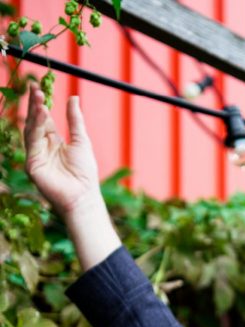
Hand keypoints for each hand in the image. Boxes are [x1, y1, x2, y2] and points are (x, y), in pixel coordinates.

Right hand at [23, 85, 121, 270]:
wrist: (84, 195)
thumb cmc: (85, 172)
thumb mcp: (81, 140)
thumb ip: (75, 120)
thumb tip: (73, 97)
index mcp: (52, 141)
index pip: (43, 118)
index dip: (40, 103)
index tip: (38, 86)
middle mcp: (41, 147)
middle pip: (34, 121)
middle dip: (33, 104)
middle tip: (34, 87)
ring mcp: (35, 155)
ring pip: (30, 130)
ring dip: (34, 113)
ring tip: (39, 98)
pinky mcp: (32, 164)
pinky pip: (31, 142)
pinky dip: (36, 127)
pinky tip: (41, 115)